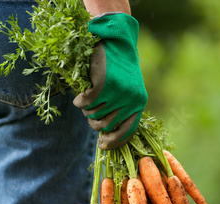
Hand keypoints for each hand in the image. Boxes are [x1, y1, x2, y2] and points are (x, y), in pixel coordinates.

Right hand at [73, 13, 146, 149]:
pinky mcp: (103, 84)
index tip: (102, 147)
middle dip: (95, 123)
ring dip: (87, 110)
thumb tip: (107, 137)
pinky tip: (80, 95)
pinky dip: (80, 101)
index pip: (128, 132)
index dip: (114, 142)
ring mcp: (118, 92)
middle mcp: (131, 100)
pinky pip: (86, 103)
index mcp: (139, 103)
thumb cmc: (118, 68)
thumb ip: (121, 110)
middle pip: (107, 126)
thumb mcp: (126, 90)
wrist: (114, 40)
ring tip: (87, 98)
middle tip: (90, 112)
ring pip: (94, 115)